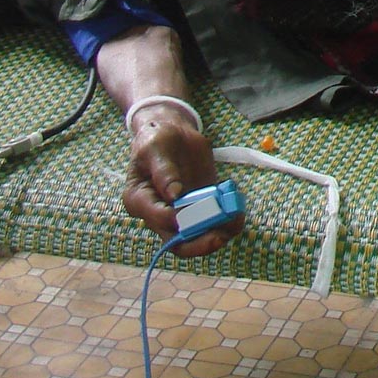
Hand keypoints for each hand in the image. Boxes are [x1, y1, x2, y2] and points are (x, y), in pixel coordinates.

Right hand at [123, 110, 240, 257]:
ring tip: (235, 221)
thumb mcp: (155, 148)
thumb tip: (174, 195)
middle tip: (219, 236)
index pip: (156, 218)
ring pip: (197, 238)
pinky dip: (227, 222)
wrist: (172, 134)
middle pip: (176, 241)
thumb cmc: (157, 139)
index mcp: (139, 200)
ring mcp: (180, 214)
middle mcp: (157, 214)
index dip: (175, 219)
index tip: (193, 209)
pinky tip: (238, 214)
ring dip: (217, 234)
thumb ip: (164, 171)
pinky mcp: (200, 208)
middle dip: (199, 243)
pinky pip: (213, 223)